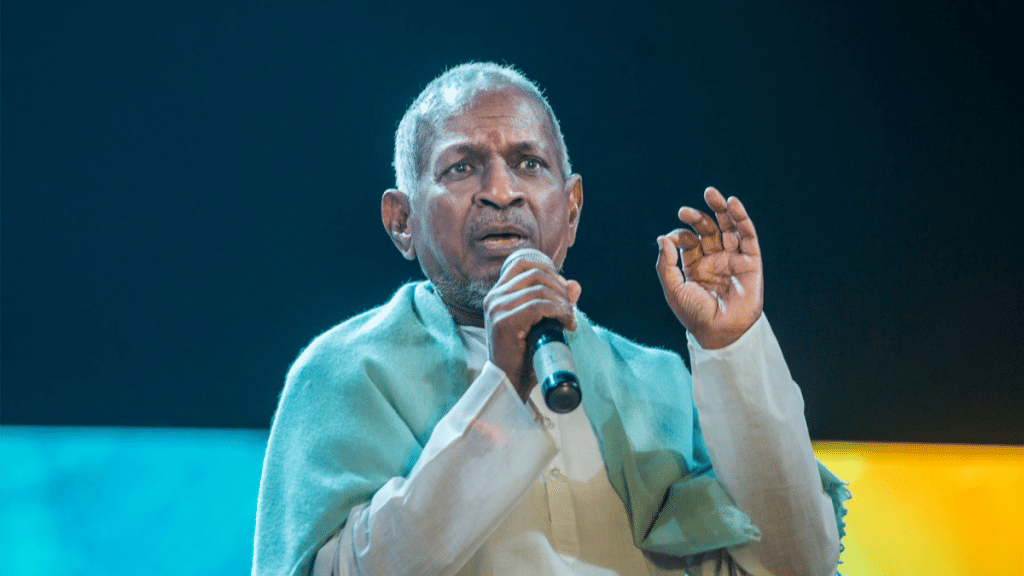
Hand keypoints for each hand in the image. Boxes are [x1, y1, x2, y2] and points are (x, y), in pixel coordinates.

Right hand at [484, 258, 580, 400]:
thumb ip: (556, 302)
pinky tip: (566, 323)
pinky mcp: (504, 322)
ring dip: (562, 303)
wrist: (510, 382)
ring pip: (539, 289)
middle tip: (570, 309)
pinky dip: (558, 312)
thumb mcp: (542, 323)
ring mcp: (497, 308)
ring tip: (569, 319)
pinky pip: (538, 306)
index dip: (548, 270)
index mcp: (498, 294)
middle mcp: (494, 297)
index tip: (562, 290)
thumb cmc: (525, 355)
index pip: (522, 263)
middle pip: (535, 273)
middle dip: (560, 288)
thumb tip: (575, 285)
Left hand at [656, 186, 762, 348]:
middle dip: (698, 217)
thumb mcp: (673, 289)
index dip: (681, 234)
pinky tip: (733, 204)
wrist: (719, 331)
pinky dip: (741, 219)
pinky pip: (748, 236)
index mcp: (695, 266)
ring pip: (729, 228)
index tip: (675, 238)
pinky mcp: (750, 262)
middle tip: (684, 210)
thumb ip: (665, 263)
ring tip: (711, 194)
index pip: (689, 240)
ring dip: (721, 209)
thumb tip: (662, 238)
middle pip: (709, 230)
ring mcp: (733, 259)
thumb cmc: (695, 314)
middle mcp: (715, 260)